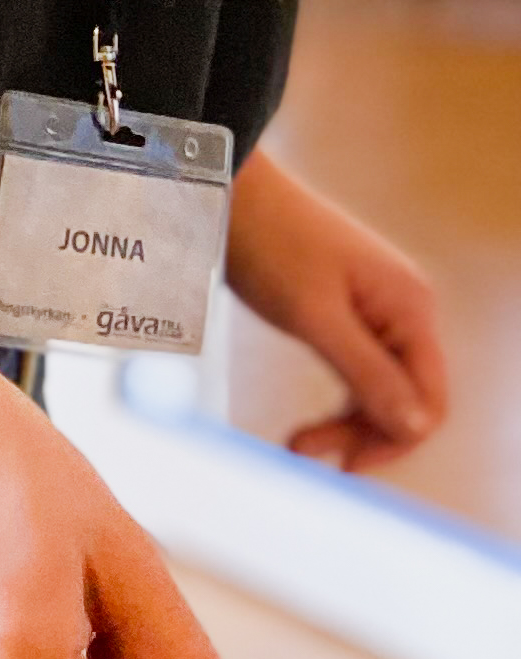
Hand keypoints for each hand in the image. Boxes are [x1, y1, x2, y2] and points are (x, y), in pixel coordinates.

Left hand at [225, 148, 447, 471]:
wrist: (230, 191)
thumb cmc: (269, 243)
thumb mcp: (314, 316)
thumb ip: (367, 371)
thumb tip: (417, 426)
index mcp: (409, 307)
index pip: (429, 397)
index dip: (395, 439)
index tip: (346, 466)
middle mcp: (405, 309)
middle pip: (406, 397)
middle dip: (364, 433)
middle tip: (305, 455)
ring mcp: (378, 309)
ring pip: (380, 387)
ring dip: (347, 422)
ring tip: (299, 446)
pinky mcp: (348, 310)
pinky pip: (359, 369)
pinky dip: (337, 398)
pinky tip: (309, 422)